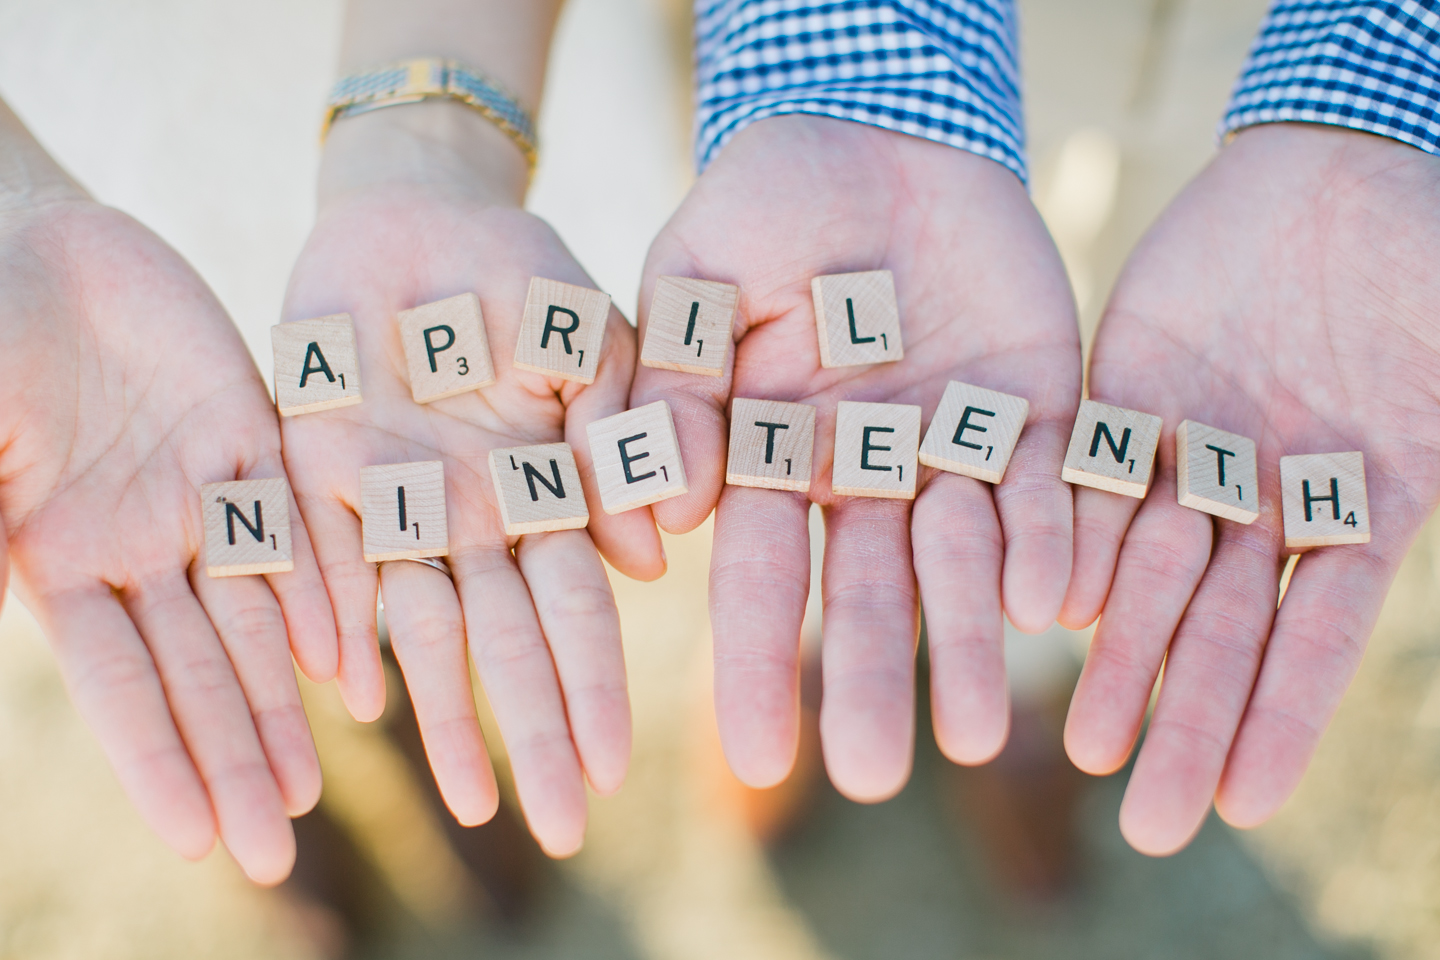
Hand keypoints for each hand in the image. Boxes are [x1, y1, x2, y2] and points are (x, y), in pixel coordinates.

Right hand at [0, 145, 335, 881]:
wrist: (24, 239)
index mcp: (59, 562)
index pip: (119, 686)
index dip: (160, 760)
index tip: (201, 839)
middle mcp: (140, 548)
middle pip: (200, 670)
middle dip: (235, 755)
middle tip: (277, 845)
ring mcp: (201, 495)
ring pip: (258, 612)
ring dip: (286, 695)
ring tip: (317, 780)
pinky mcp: (252, 433)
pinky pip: (298, 519)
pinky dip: (323, 583)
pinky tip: (348, 651)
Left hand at [280, 106, 661, 855]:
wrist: (413, 216)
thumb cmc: (519, 270)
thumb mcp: (589, 333)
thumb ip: (622, 432)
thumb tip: (651, 559)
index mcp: (551, 488)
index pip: (579, 605)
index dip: (597, 682)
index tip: (618, 761)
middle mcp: (479, 518)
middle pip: (511, 640)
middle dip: (537, 731)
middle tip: (566, 828)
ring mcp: (399, 506)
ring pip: (424, 627)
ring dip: (448, 715)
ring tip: (471, 806)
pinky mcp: (320, 477)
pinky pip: (328, 563)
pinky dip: (342, 626)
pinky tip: (358, 698)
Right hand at [631, 116, 1080, 798]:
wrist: (877, 129)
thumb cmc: (764, 201)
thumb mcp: (695, 280)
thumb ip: (677, 388)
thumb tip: (668, 519)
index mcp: (774, 459)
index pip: (762, 579)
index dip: (760, 663)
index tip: (758, 758)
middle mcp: (865, 476)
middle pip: (869, 591)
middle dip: (872, 677)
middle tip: (880, 778)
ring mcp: (950, 448)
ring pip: (962, 558)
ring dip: (968, 638)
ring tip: (976, 737)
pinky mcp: (1032, 410)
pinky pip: (1047, 485)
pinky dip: (1050, 539)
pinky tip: (1054, 602)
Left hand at [1061, 124, 1439, 853]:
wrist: (1339, 169)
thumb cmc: (1427, 266)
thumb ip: (1431, 456)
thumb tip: (1420, 508)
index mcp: (1354, 508)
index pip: (1313, 639)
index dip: (1279, 719)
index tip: (1240, 808)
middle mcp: (1263, 501)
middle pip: (1219, 627)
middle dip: (1185, 717)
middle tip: (1146, 820)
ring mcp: (1193, 453)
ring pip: (1151, 572)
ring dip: (1122, 658)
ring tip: (1084, 747)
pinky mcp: (1128, 396)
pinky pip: (1096, 475)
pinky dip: (1076, 539)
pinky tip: (1050, 608)